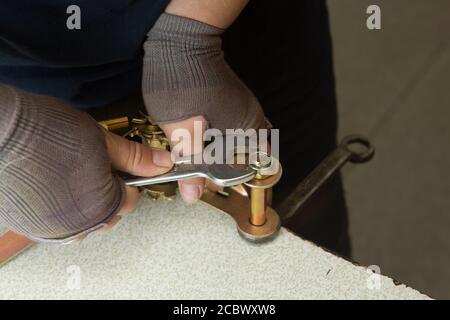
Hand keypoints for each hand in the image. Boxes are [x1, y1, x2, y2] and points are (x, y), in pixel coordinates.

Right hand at [0, 86, 171, 240]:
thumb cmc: (50, 132)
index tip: (119, 167)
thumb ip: (136, 158)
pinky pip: (58, 224)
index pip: (131, 200)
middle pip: (109, 214)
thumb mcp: (102, 140)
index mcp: (105, 206)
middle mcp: (80, 226)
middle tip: (94, 167)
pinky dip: (62, 209)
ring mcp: (53, 229)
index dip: (128, 179)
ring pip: (84, 222)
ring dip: (85, 204)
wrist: (0, 131)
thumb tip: (164, 163)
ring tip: (72, 175)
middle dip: (109, 192)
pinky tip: (54, 185)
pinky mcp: (31, 227)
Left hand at [143, 14, 266, 201]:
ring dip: (220, 154)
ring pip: (238, 144)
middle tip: (202, 171)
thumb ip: (192, 166)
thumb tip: (193, 197)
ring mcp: (245, 109)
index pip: (248, 170)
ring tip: (199, 155)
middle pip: (245, 158)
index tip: (213, 185)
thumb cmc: (181, 87)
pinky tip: (202, 139)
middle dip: (225, 169)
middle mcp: (253, 120)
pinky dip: (219, 140)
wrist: (181, 45)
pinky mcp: (234, 101)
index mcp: (247, 130)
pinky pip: (233, 129)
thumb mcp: (182, 132)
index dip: (231, 182)